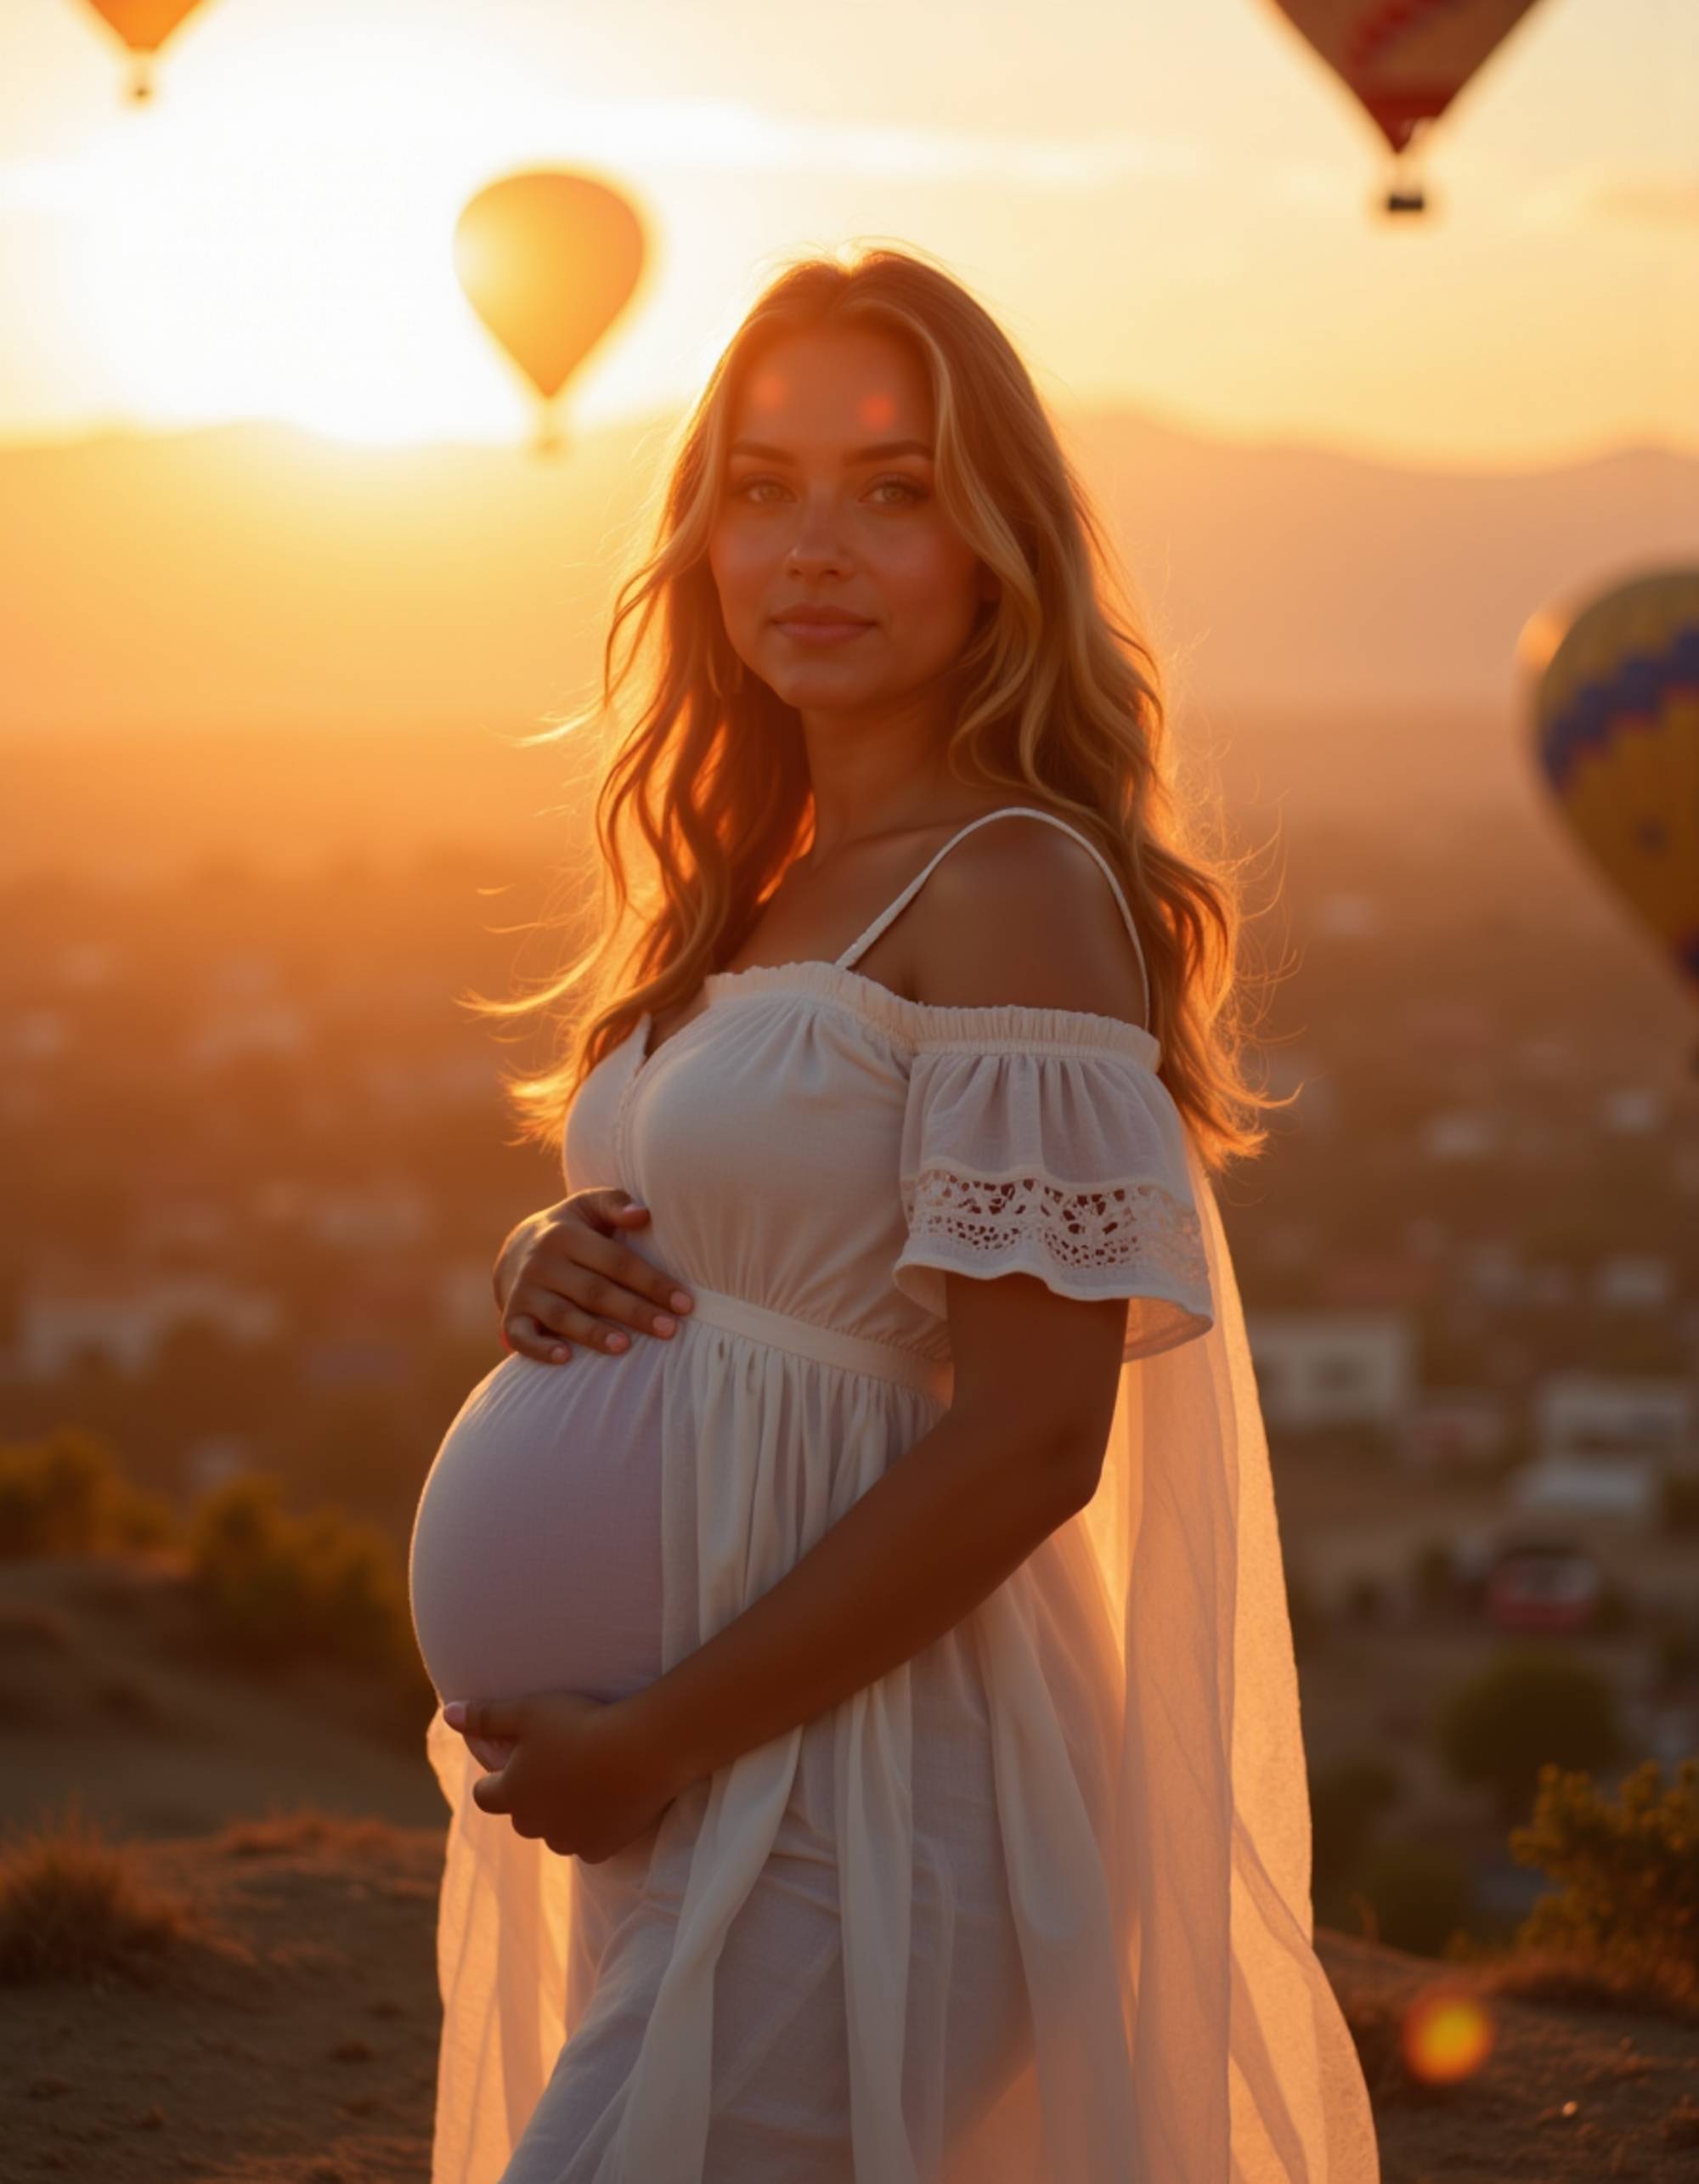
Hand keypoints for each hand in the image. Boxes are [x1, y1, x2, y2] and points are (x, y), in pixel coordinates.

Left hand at [445, 1690, 678, 1863]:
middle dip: (531, 1796)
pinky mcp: (599, 1850)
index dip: (496, 1779)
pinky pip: (588, 1843)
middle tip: (558, 1764)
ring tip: (587, 1780)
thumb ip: (487, 1716)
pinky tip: (609, 1800)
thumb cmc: (580, 1724)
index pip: (485, 1796)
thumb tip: (448, 1714)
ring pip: (554, 1832)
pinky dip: (593, 1827)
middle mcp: (533, 1825)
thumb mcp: (529, 1710)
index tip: (512, 1763)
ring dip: (561, 1814)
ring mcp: (567, 1841)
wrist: (640, 1751)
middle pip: (521, 1815)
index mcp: (511, 1793)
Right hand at [495, 1190, 694, 1364]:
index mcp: (566, 1234)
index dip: (652, 1283)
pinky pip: (521, 1336)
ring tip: (625, 1346)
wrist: (516, 1250)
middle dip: (634, 1311)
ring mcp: (524, 1291)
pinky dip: (540, 1349)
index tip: (685, 1304)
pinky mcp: (511, 1316)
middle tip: (670, 1329)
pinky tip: (565, 1358)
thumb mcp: (588, 1207)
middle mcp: (542, 1263)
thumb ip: (615, 1204)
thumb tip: (643, 1214)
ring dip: (593, 1332)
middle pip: (595, 1291)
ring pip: (562, 1315)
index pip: (617, 1261)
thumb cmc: (571, 1229)